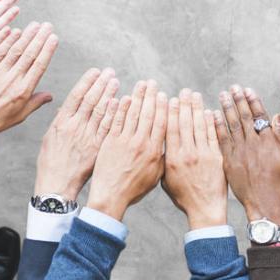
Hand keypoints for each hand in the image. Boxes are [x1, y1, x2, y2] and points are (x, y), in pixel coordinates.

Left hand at [0, 20, 57, 140]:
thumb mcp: (19, 116)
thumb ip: (36, 103)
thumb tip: (51, 95)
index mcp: (23, 91)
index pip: (39, 66)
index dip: (47, 50)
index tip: (54, 38)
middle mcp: (11, 80)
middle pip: (29, 54)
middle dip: (40, 38)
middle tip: (47, 25)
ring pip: (14, 50)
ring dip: (26, 35)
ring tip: (35, 25)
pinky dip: (6, 40)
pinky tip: (14, 31)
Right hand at [33, 66, 120, 198]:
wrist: (56, 185)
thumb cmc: (51, 163)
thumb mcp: (50, 138)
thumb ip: (59, 120)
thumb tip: (63, 106)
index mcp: (61, 122)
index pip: (76, 95)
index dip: (87, 81)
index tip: (96, 71)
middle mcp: (74, 126)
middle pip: (90, 99)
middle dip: (101, 84)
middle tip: (110, 72)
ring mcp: (86, 137)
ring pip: (100, 111)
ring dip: (109, 95)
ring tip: (116, 82)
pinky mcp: (97, 148)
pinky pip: (108, 128)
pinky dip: (115, 114)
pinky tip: (121, 103)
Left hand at [87, 79, 169, 218]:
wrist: (111, 196)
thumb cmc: (134, 189)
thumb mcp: (155, 175)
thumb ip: (161, 157)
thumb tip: (168, 144)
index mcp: (154, 151)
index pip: (161, 123)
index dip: (164, 108)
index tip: (165, 95)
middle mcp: (141, 143)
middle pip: (148, 114)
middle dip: (151, 97)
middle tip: (153, 83)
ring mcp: (125, 141)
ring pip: (133, 114)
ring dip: (138, 97)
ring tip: (141, 85)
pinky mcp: (110, 142)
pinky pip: (116, 121)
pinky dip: (120, 108)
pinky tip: (123, 97)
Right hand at [159, 90, 226, 227]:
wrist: (205, 210)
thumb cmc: (183, 198)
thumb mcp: (165, 180)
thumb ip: (164, 160)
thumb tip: (160, 143)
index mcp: (171, 159)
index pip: (169, 129)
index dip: (169, 112)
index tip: (169, 98)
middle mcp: (186, 154)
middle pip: (184, 123)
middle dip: (183, 104)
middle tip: (184, 91)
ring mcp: (202, 154)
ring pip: (198, 126)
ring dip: (196, 108)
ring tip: (195, 95)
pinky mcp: (216, 157)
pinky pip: (212, 135)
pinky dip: (210, 122)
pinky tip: (209, 111)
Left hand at [216, 85, 279, 225]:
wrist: (265, 205)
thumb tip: (279, 116)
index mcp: (269, 142)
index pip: (260, 116)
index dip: (253, 101)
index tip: (247, 89)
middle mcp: (253, 144)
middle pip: (244, 117)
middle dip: (238, 100)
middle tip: (232, 87)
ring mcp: (240, 152)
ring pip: (231, 125)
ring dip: (226, 108)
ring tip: (222, 95)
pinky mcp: (229, 161)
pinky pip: (221, 140)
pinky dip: (217, 126)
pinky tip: (213, 115)